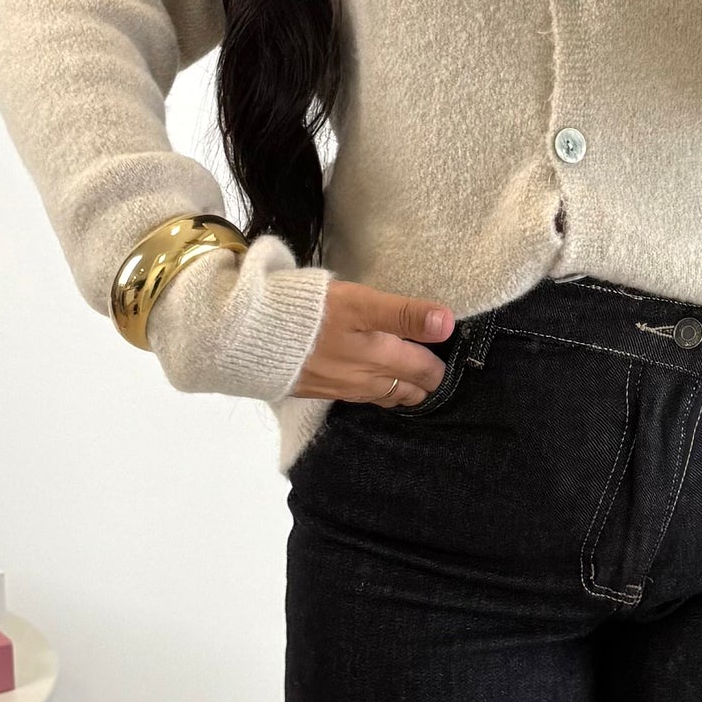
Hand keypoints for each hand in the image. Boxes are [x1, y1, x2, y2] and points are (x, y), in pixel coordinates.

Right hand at [292, 277, 455, 403]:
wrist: (251, 336)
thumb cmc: (310, 313)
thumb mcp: (360, 304)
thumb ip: (404, 314)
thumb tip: (447, 324)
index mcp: (381, 358)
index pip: (424, 370)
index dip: (440, 367)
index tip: (450, 363)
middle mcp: (366, 380)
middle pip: (406, 389)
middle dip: (425, 385)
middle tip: (437, 377)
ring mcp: (342, 388)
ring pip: (384, 396)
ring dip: (402, 392)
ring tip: (414, 386)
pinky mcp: (319, 389)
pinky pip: (359, 397)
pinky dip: (376, 393)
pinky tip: (373, 386)